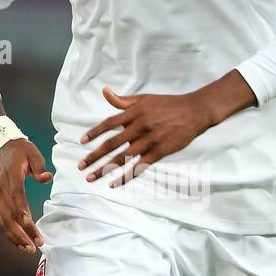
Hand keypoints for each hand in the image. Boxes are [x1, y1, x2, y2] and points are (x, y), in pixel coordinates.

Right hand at [0, 138, 52, 251]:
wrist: (1, 147)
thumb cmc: (21, 151)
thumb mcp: (32, 153)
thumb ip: (39, 166)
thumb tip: (47, 178)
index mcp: (11, 176)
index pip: (15, 195)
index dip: (21, 209)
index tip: (29, 222)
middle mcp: (1, 189)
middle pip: (10, 213)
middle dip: (22, 231)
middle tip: (36, 244)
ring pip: (4, 221)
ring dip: (16, 236)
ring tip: (29, 249)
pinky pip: (1, 221)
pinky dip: (9, 234)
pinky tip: (20, 243)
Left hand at [77, 86, 211, 185]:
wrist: (194, 111)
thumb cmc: (168, 104)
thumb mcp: (145, 98)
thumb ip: (123, 100)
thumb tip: (104, 91)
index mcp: (134, 113)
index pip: (109, 124)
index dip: (94, 133)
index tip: (82, 142)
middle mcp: (139, 127)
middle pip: (112, 145)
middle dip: (94, 156)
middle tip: (81, 166)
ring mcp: (149, 141)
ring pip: (122, 158)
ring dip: (105, 169)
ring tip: (91, 177)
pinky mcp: (159, 152)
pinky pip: (139, 167)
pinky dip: (126, 176)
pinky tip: (114, 183)